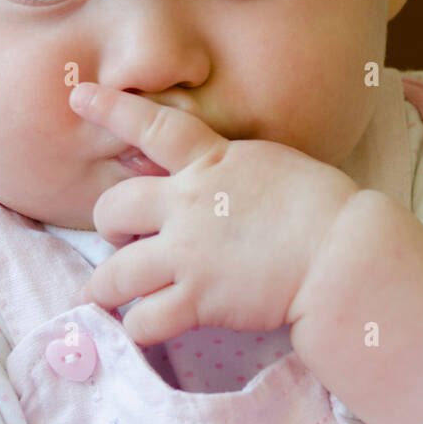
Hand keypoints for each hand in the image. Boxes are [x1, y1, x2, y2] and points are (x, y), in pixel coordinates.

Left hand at [69, 83, 360, 344]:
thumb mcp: (271, 166)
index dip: (112, 109)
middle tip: (122, 238)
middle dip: (108, 224)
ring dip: (107, 286)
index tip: (79, 96)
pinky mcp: (198, 300)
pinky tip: (141, 328)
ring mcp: (189, 254)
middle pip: (113, 208)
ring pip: (114, 273)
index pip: (153, 126)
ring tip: (108, 295)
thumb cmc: (324, 208)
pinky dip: (137, 327)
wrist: (343, 253)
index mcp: (213, 162)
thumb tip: (216, 178)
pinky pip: (143, 320)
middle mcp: (189, 204)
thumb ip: (231, 171)